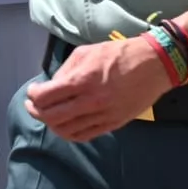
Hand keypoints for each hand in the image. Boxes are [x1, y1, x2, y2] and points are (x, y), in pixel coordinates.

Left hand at [25, 36, 169, 141]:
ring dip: (51, 123)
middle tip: (32, 105)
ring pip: (66, 130)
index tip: (32, 91)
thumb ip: (65, 71)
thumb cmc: (118, 54)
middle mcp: (91, 101)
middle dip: (36, 111)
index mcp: (82, 80)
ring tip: (47, 115)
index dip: (33, 96)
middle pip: (51, 117)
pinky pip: (84, 135)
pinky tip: (64, 124)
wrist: (155, 65)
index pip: (45, 97)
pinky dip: (69, 132)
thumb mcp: (85, 52)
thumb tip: (51, 86)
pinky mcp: (114, 124)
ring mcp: (103, 115)